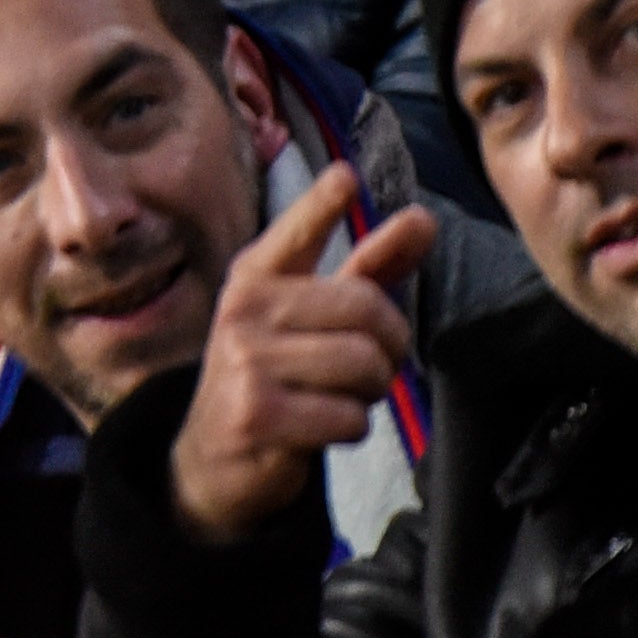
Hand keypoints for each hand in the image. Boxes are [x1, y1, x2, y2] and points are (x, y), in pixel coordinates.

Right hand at [168, 166, 436, 544]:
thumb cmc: (274, 374)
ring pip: (363, 364)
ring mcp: (246, 361)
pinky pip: (348, 416)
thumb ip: (368, 269)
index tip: (346, 178)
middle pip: (365, 308)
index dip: (324, 205)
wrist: (213, 458)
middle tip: (368, 365)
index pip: (298, 232)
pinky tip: (320, 427)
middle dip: (387, 345)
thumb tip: (424, 218)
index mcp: (257, 276)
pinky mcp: (256, 414)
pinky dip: (351, 428)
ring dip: (370, 392)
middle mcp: (245, 309)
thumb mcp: (311, 316)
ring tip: (340, 396)